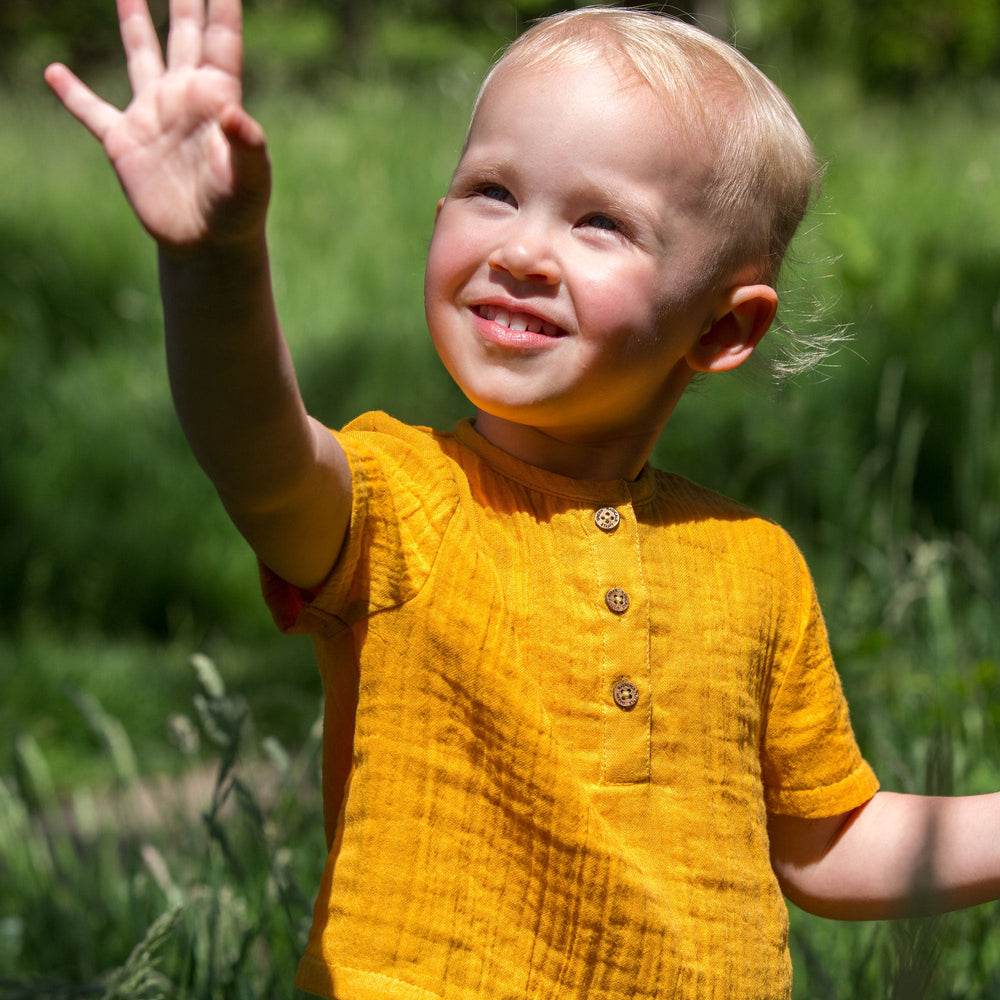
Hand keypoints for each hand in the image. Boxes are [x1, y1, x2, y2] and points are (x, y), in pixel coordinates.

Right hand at [44, 0, 269, 252]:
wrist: (208, 245)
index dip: (221, 5)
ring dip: (133, 23)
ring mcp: (153, 116)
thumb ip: (248, 146)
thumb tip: (236, 115)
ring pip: (140, 56)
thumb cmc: (239, 211)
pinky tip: (54, 72)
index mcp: (218, 98)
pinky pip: (92, 112)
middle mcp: (184, 97)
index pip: (220, 39)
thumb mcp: (251, 179)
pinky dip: (72, 94)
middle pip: (182, 33)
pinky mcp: (124, 143)